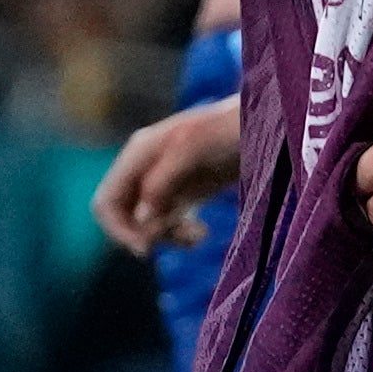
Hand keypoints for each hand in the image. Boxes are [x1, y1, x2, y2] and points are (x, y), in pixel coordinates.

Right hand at [91, 92, 246, 256]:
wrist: (266, 122)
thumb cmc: (229, 129)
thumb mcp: (193, 150)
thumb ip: (162, 181)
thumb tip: (141, 219)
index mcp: (139, 153)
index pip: (106, 202)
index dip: (118, 229)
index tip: (145, 248)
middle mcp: (146, 168)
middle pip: (124, 216)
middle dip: (145, 234)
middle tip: (180, 237)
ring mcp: (165, 180)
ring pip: (146, 223)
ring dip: (167, 236)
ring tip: (199, 235)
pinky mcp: (186, 192)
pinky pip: (168, 223)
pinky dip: (180, 234)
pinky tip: (201, 233)